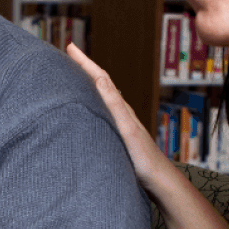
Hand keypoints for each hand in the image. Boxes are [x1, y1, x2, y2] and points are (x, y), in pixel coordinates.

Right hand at [66, 43, 177, 192]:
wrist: (160, 181)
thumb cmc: (144, 159)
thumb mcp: (127, 129)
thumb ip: (114, 104)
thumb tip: (99, 76)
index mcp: (121, 108)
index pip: (101, 78)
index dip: (85, 62)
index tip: (70, 47)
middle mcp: (121, 112)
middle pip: (100, 83)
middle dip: (84, 67)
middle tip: (68, 54)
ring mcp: (121, 124)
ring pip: (101, 97)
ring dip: (87, 83)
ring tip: (73, 76)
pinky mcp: (119, 136)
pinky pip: (102, 111)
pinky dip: (91, 102)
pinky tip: (88, 109)